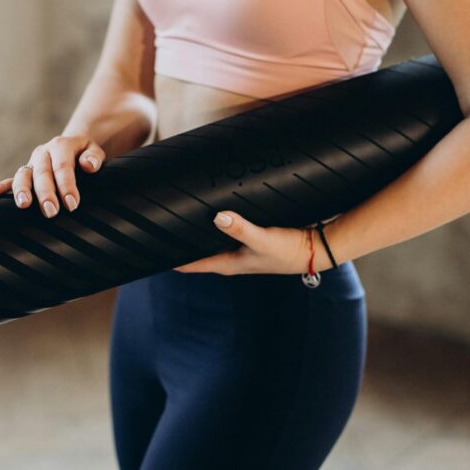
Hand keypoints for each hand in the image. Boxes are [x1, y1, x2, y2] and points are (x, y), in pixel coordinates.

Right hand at [0, 134, 105, 217]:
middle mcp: (43, 153)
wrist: (72, 147)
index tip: (73, 204)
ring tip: (24, 205)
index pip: (62, 166)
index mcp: (60, 145)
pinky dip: (0, 187)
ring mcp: (31, 163)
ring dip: (22, 190)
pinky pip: (10, 180)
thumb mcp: (94, 150)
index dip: (67, 185)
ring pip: (23, 175)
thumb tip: (88, 165)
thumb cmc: (86, 154)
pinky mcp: (25, 173)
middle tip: (51, 212)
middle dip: (45, 193)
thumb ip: (93, 157)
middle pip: (42, 173)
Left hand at [173, 211, 318, 275]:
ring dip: (198, 228)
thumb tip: (217, 216)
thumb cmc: (290, 250)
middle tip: (159, 220)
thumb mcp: (263, 239)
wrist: (317, 247)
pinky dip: (216, 221)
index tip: (151, 244)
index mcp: (228, 263)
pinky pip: (225, 228)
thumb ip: (241, 228)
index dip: (170, 256)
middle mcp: (231, 257)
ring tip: (180, 209)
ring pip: (210, 238)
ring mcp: (240, 247)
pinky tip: (212, 206)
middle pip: (196, 250)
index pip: (189, 264)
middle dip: (180, 239)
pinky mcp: (250, 236)